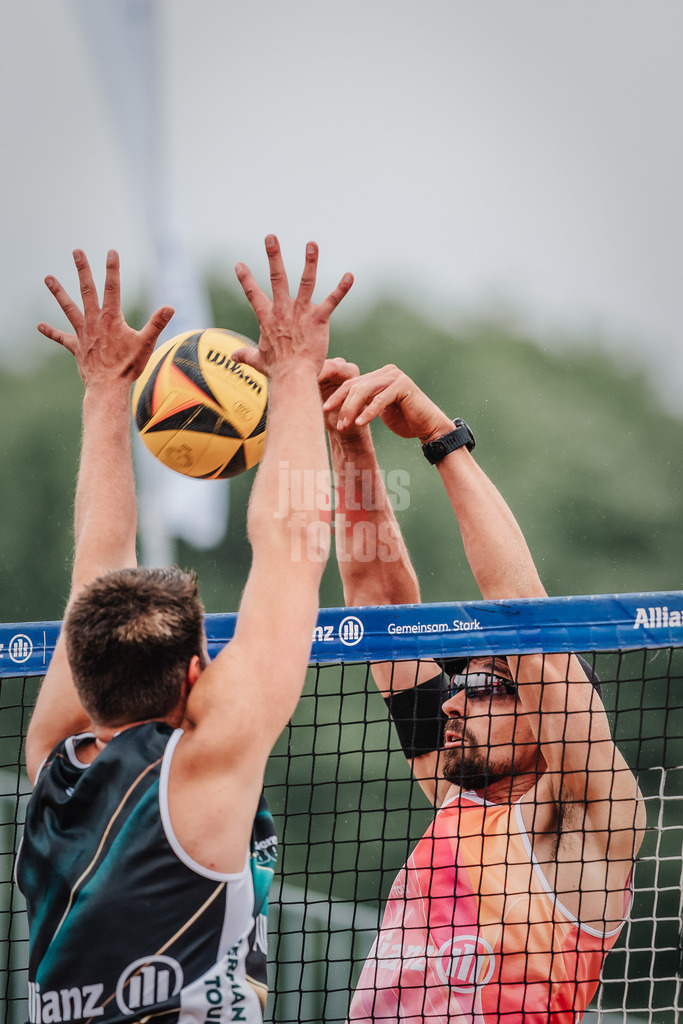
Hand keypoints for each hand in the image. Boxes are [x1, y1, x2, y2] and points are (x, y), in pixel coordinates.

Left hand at [38, 249, 173, 386]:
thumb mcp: (147, 343)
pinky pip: (62, 338)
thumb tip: (170, 307)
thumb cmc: (128, 366)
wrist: (108, 387)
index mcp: (111, 317)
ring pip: (68, 308)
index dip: (112, 268)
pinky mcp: (77, 347)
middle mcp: (94, 321)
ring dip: (58, 292)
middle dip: (82, 270)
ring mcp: (83, 333)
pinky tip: (40, 326)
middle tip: (76, 252)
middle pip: (87, 290)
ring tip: (48, 278)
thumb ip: (157, 323)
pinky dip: (51, 332)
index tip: (111, 252)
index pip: (113, 287)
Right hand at [233, 235, 352, 377]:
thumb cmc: (276, 370)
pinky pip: (332, 300)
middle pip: (277, 277)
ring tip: (312, 244)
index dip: (245, 279)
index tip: (239, 264)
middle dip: (274, 256)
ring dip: (310, 261)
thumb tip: (233, 356)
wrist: (292, 377)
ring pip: (306, 281)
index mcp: (267, 317)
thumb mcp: (258, 360)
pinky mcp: (319, 319)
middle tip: (271, 237)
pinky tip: (350, 275)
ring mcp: (301, 312)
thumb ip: (246, 355)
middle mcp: (283, 310)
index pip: (253, 294)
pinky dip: (342, 288)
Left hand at [322, 364, 452, 441]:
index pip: (351, 382)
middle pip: (355, 385)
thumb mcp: (378, 410)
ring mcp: (395, 377)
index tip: (323, 408)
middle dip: (342, 404)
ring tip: (345, 425)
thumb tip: (338, 406)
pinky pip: (380, 399)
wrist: (429, 427)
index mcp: (379, 375)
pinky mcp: (403, 386)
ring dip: (352, 409)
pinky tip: (360, 424)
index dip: (336, 395)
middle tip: (334, 421)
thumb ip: (364, 403)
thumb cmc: (404, 421)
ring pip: (365, 391)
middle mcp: (387, 372)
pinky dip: (368, 412)